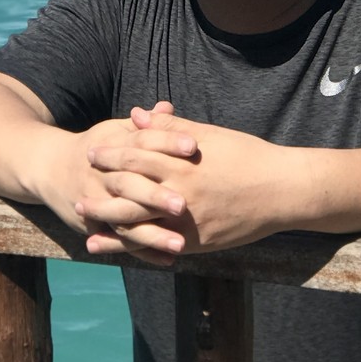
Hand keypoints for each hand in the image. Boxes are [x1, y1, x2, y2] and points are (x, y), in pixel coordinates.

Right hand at [37, 103, 199, 265]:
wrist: (49, 168)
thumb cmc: (96, 147)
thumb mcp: (116, 131)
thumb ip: (146, 124)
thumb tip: (167, 106)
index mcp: (114, 146)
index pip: (142, 142)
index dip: (167, 142)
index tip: (194, 147)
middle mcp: (103, 175)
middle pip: (130, 184)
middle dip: (155, 196)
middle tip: (183, 205)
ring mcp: (96, 202)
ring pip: (124, 220)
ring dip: (151, 234)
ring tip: (180, 244)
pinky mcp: (93, 225)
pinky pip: (119, 241)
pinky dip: (143, 252)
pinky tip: (168, 260)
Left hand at [81, 108, 293, 255]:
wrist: (282, 191)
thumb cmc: (248, 156)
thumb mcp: (210, 136)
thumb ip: (171, 128)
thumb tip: (137, 114)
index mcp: (182, 163)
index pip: (135, 157)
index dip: (111, 154)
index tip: (92, 152)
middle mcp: (180, 193)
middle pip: (128, 192)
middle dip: (101, 190)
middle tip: (78, 187)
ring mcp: (186, 221)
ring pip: (137, 224)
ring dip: (108, 222)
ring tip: (85, 219)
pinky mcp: (196, 242)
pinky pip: (157, 245)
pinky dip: (133, 246)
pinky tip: (115, 246)